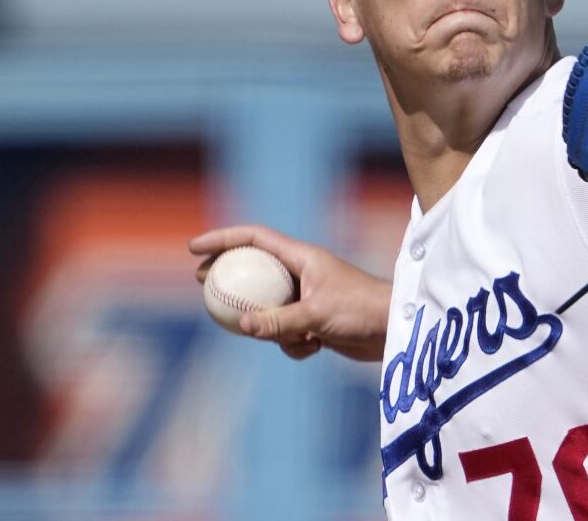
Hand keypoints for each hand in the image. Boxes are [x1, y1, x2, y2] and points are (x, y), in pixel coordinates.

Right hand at [191, 225, 391, 361]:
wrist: (393, 330)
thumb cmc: (362, 310)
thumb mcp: (317, 315)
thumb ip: (279, 321)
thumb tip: (242, 325)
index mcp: (302, 257)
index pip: (254, 239)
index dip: (222, 239)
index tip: (194, 249)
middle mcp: (302, 273)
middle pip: (254, 270)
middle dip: (229, 279)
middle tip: (201, 284)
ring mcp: (306, 297)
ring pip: (268, 309)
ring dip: (272, 328)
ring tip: (297, 337)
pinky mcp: (314, 321)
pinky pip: (286, 333)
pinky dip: (293, 344)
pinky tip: (317, 348)